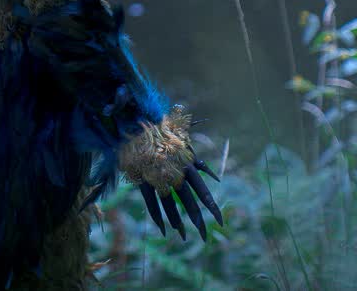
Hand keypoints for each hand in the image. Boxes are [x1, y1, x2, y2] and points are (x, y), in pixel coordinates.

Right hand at [119, 106, 224, 241]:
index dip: (212, 208)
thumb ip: (197, 162)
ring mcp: (157, 176)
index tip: (220, 222)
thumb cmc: (162, 131)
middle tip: (204, 237)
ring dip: (176, 222)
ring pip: (169, 205)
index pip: (203, 191)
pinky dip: (157, 216)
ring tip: (182, 236)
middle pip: (188, 202)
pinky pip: (151, 202)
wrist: (135, 120)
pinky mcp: (142, 178)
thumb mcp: (184, 144)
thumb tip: (214, 177)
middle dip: (197, 220)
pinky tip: (162, 229)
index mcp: (186, 164)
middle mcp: (174, 172)